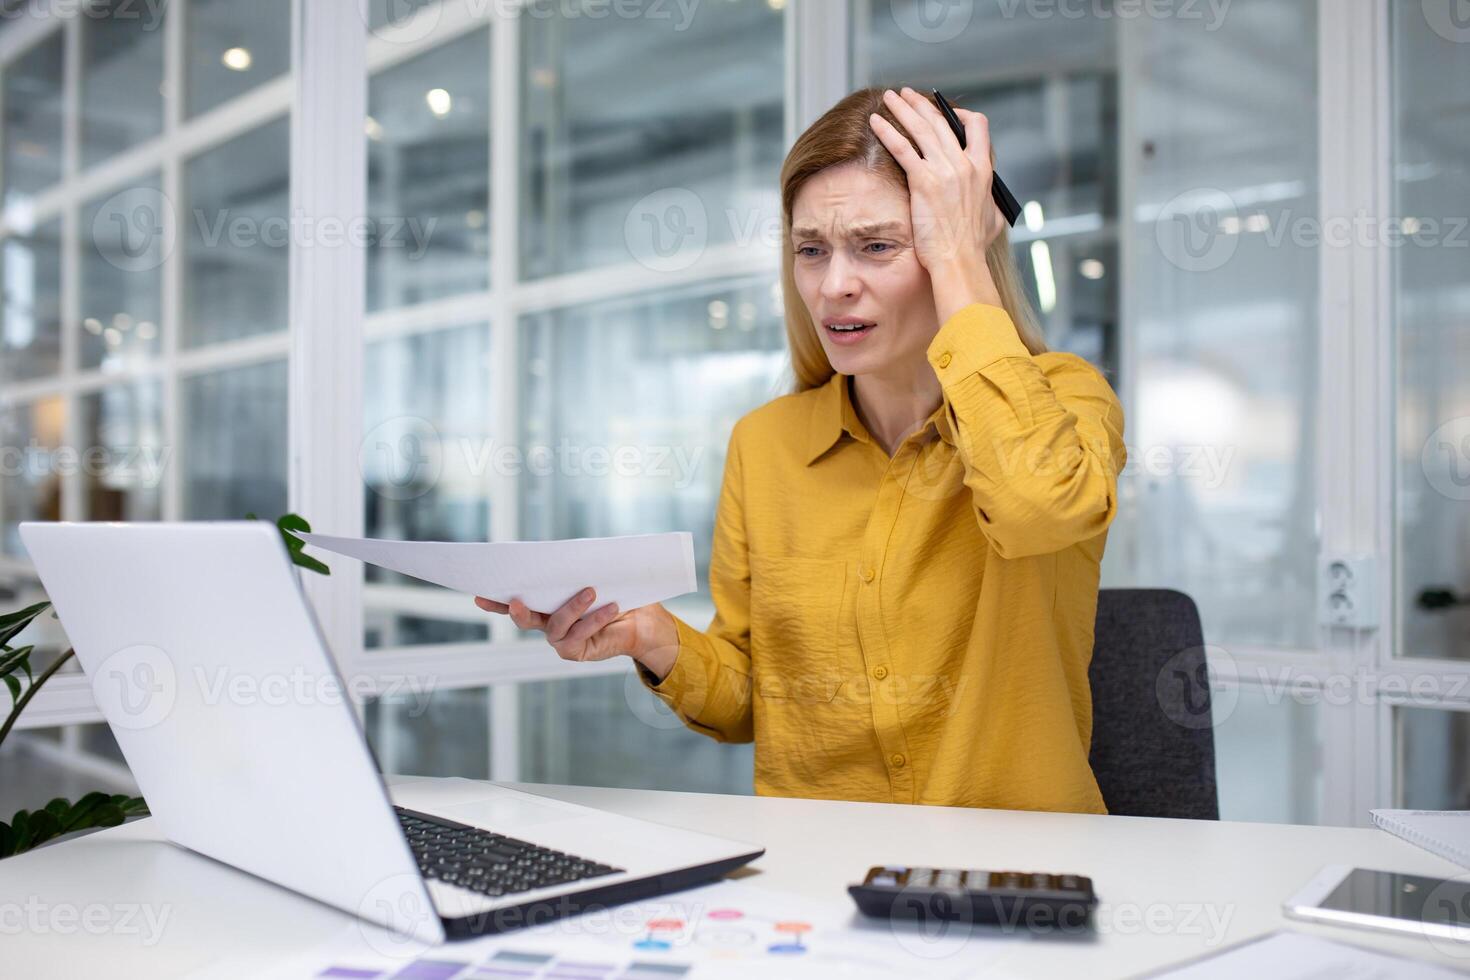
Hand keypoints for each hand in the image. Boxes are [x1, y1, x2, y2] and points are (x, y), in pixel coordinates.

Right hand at [473, 589, 679, 679]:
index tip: (478, 595)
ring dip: (573, 607)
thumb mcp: (593, 576)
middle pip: (524, 619)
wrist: (642, 620)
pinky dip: (593, 619)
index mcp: (546, 604)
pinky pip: (578, 635)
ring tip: (591, 591)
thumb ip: (573, 570)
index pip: (516, 602)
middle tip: (517, 601)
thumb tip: (559, 553)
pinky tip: (610, 608)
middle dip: (517, 611)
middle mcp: (548, 624)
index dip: (495, 601)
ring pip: (555, 625)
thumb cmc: (616, 592)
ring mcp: (560, 639)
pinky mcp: (575, 651)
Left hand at [869, 87, 1004, 320]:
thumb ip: (989, 202)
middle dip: (921, 104)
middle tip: (907, 94)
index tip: (946, 113)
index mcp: (983, 170)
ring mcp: (944, 170)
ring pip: (921, 128)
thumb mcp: (992, 219)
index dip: (961, 116)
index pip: (978, 127)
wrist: (959, 260)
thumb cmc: (972, 247)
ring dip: (902, 109)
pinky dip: (888, 131)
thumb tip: (988, 200)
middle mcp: (965, 164)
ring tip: (889, 98)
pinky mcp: (924, 181)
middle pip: (942, 121)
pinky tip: (875, 122)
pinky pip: (902, 148)